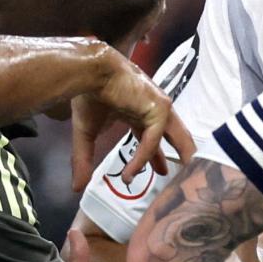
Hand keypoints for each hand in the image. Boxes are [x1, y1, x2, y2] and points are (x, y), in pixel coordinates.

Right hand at [70, 49, 193, 191]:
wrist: (89, 73)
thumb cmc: (88, 96)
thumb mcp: (87, 133)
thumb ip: (84, 159)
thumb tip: (76, 187)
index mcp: (141, 111)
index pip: (154, 136)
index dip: (157, 155)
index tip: (161, 171)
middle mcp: (154, 109)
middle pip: (174, 136)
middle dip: (181, 155)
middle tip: (184, 175)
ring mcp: (160, 108)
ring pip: (176, 137)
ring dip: (181, 156)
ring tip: (186, 176)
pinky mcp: (159, 109)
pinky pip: (153, 139)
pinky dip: (144, 156)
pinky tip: (131, 172)